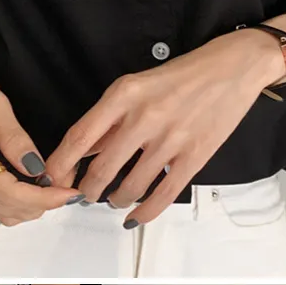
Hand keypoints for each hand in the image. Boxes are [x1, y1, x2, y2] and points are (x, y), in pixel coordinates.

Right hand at [0, 52, 77, 227]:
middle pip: (10, 209)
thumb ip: (15, 139)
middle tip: (68, 186)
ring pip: (4, 211)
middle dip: (42, 203)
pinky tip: (34, 184)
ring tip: (54, 185)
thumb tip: (37, 168)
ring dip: (32, 205)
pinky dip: (19, 200)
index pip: (12, 194)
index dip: (44, 198)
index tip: (69, 194)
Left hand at [45, 30, 283, 221]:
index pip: (80, 137)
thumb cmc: (184, 75)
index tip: (51, 180)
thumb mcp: (138, 86)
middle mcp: (144, 117)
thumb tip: (86, 151)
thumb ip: (111, 119)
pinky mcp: (194, 157)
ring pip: (129, 187)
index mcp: (124, 95)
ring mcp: (170, 139)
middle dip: (87, 190)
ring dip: (115, 200)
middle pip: (101, 170)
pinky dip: (144, 212)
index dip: (61, 165)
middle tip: (85, 195)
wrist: (234, 67)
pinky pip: (162, 195)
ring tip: (113, 200)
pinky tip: (134, 216)